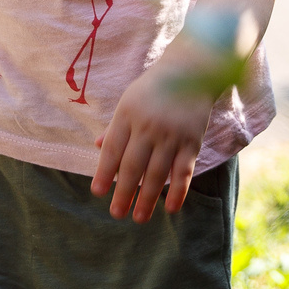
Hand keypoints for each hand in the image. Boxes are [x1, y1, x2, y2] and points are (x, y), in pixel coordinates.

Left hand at [91, 50, 217, 221]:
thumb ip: (115, 127)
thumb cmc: (154, 89)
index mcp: (127, 115)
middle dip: (123, 193)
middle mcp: (147, 127)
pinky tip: (170, 208)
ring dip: (147, 199)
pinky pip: (183, 171)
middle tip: (116, 214)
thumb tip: (97, 147)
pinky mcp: (191, 141)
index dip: (104, 172)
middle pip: (132, 166)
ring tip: (139, 218)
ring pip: (156, 173)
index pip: (112, 150)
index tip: (98, 192)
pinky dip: (178, 191)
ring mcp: (170, 135)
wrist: (191, 70)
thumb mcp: (129, 101)